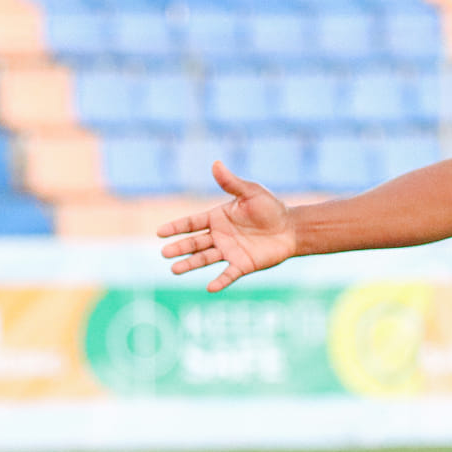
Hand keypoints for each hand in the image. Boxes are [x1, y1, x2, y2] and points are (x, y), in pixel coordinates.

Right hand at [157, 161, 297, 291]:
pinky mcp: (242, 265)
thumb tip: (216, 163)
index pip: (191, 223)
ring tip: (174, 270)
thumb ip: (231, 183)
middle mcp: (219, 236)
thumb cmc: (270, 208)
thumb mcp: (251, 192)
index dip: (176, 227)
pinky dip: (220, 281)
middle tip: (164, 253)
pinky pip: (229, 274)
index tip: (159, 232)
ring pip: (205, 259)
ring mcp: (229, 251)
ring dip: (190, 264)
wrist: (291, 228)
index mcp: (217, 218)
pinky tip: (210, 287)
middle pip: (194, 243)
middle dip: (179, 248)